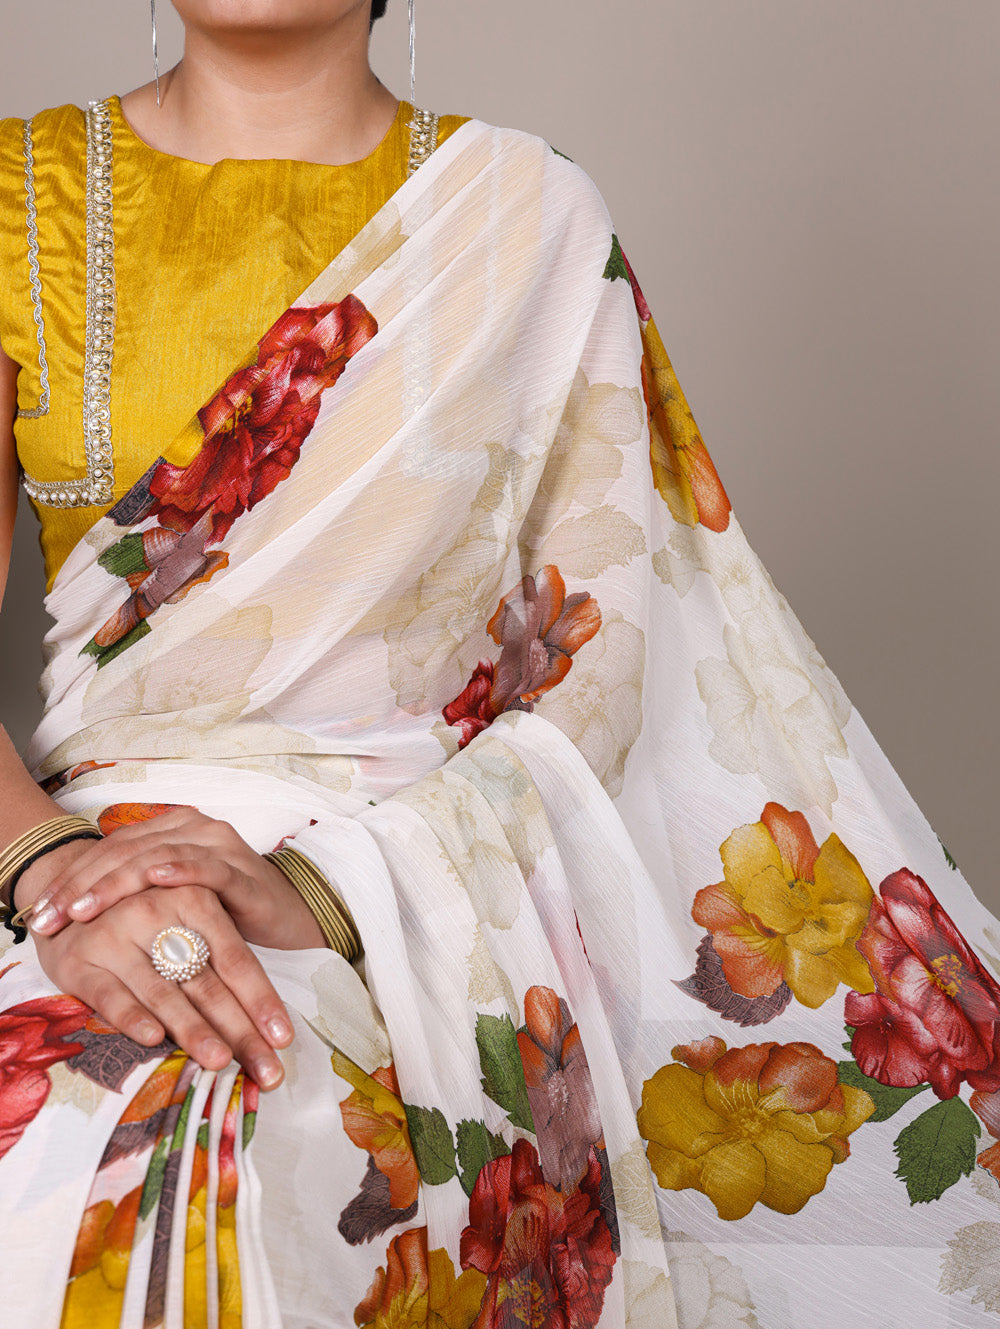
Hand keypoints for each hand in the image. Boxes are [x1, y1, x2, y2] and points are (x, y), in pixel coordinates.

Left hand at [27, 806, 324, 950]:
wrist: (290, 922)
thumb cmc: (227, 915)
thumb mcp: (172, 902)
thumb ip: (136, 893)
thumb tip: (73, 908)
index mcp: (172, 830)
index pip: (110, 849)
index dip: (71, 879)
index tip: (37, 914)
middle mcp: (194, 829)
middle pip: (125, 850)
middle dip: (81, 886)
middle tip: (48, 918)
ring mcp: (220, 847)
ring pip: (156, 856)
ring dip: (115, 883)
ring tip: (83, 908)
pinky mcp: (243, 871)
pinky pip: (206, 867)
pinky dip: (179, 870)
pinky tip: (154, 877)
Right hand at [32, 881, 294, 1086]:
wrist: (68, 894)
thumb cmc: (141, 919)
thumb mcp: (182, 921)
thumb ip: (215, 960)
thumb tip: (263, 1020)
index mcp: (193, 898)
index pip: (236, 959)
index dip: (262, 1000)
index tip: (284, 1038)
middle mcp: (156, 914)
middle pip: (207, 983)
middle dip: (240, 1031)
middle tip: (266, 1070)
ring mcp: (116, 937)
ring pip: (163, 993)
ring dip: (194, 1030)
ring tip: (221, 1062)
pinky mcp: (80, 963)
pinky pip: (110, 995)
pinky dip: (132, 1017)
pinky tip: (154, 1039)